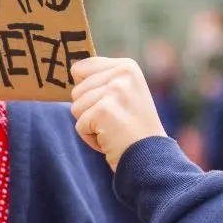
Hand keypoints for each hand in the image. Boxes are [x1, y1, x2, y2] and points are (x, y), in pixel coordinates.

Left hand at [70, 57, 168, 171]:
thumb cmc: (132, 129)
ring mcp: (115, 91)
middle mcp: (123, 74)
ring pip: (75, 108)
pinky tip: (111, 139)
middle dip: (88, 111)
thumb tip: (72, 70)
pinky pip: (79, 125)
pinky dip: (90, 138)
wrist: (150, 156)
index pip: (80, 68)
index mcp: (126, 66)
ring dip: (89, 124)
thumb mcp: (123, 94)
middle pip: (76, 91)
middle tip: (114, 121)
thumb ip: (101, 80)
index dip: (86, 91)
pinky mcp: (105, 111)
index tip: (109, 104)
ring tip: (113, 129)